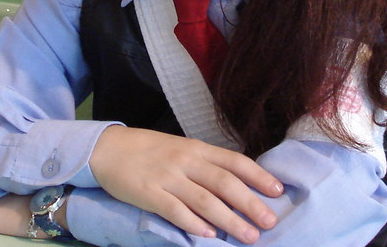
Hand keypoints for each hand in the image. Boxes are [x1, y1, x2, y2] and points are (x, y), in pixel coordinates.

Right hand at [89, 126, 281, 243]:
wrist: (109, 148)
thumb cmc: (149, 150)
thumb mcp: (181, 149)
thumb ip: (206, 164)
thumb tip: (237, 184)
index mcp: (197, 148)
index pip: (234, 161)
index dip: (258, 175)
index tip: (278, 191)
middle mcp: (186, 161)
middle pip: (224, 182)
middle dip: (250, 203)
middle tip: (270, 221)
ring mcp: (168, 177)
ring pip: (205, 200)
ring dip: (229, 220)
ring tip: (248, 236)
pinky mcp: (149, 193)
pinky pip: (175, 210)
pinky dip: (193, 223)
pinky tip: (208, 237)